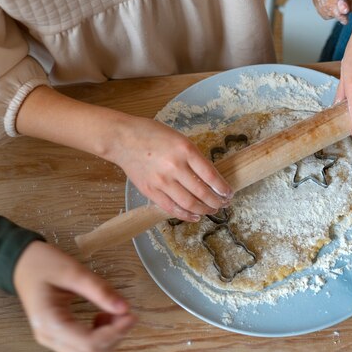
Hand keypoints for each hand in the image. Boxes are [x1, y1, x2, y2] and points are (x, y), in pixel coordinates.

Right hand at [14, 241, 136, 351]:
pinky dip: (100, 338)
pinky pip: (83, 349)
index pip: (89, 343)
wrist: (22, 263)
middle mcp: (49, 337)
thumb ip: (99, 290)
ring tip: (112, 313)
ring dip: (108, 339)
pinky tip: (102, 317)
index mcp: (50, 321)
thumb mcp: (73, 270)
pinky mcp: (58, 337)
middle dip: (114, 337)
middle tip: (124, 313)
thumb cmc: (43, 263)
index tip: (130, 314)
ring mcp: (52, 340)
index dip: (115, 332)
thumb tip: (125, 308)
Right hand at [111, 117, 231, 221]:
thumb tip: (210, 178)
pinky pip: (171, 208)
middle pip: (202, 192)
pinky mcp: (150, 191)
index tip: (229, 193)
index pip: (211, 175)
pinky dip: (186, 215)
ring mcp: (162, 181)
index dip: (223, 188)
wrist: (122, 139)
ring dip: (204, 210)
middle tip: (224, 204)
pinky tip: (195, 216)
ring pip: (189, 203)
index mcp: (185, 150)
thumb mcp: (179, 138)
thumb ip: (194, 157)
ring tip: (212, 210)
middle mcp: (175, 167)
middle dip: (217, 201)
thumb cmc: (152, 134)